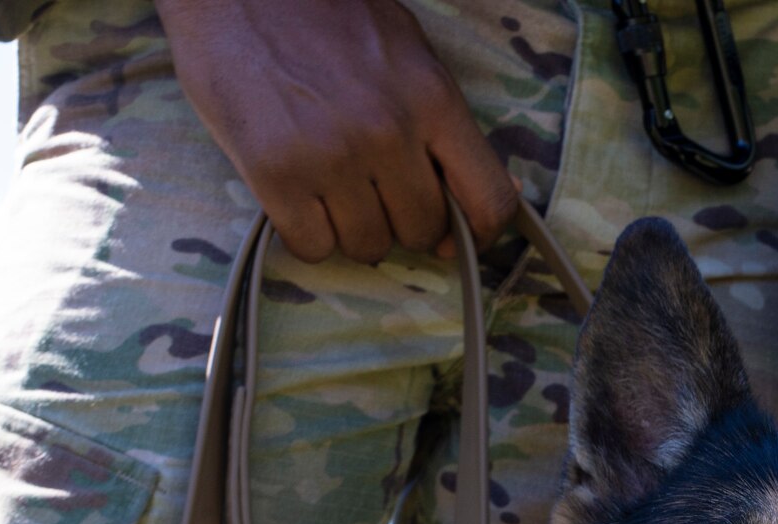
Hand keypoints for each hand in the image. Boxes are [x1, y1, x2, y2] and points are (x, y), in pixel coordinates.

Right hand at [157, 0, 519, 264]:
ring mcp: (331, 155)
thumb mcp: (407, 51)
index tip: (456, 239)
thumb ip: (448, 123)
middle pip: (422, 232)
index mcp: (432, 98)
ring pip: (368, 246)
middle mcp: (388, 131)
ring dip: (351, 229)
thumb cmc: (324, 15)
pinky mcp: (275, 174)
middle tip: (372, 189)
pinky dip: (306, 233)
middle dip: (400, 221)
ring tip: (329, 183)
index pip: (489, 199)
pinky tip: (296, 193)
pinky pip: (312, 247)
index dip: (479, 233)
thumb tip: (502, 194)